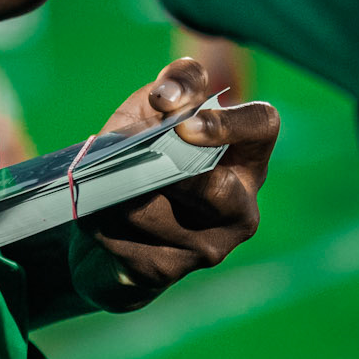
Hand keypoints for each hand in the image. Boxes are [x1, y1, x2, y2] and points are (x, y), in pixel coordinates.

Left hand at [75, 57, 279, 312]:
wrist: (111, 214)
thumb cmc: (144, 146)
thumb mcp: (154, 108)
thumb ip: (171, 89)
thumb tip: (167, 101)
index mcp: (245, 155)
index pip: (262, 126)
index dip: (227, 124)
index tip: (184, 125)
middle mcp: (240, 206)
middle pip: (216, 191)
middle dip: (170, 171)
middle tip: (137, 156)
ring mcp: (209, 245)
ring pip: (155, 212)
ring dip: (121, 191)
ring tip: (103, 180)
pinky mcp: (167, 269)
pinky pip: (125, 239)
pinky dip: (101, 219)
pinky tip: (96, 213)